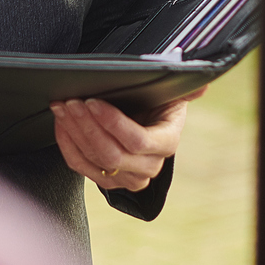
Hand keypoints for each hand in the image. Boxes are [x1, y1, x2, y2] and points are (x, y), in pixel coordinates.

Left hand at [52, 88, 205, 191]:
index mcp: (166, 142)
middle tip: (72, 102)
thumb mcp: (172, 94)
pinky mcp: (107, 182)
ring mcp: (127, 178)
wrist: (146, 124)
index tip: (93, 102)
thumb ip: (186, 88)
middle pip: (112, 154)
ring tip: (63, 107)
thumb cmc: (156, 105)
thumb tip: (203, 82)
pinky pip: (81, 167)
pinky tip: (61, 124)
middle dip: (87, 125)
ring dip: (74, 132)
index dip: (113, 123)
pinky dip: (67, 145)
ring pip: (95, 160)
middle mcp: (149, 166)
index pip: (138, 141)